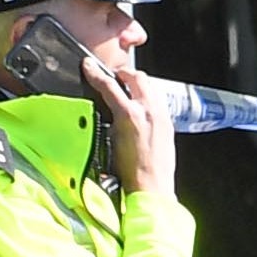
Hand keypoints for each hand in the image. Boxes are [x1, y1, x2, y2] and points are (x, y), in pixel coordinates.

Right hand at [85, 54, 175, 199]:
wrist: (151, 190)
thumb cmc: (129, 174)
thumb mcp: (110, 143)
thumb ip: (109, 120)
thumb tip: (106, 108)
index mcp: (130, 116)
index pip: (110, 86)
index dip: (96, 74)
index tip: (88, 67)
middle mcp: (148, 111)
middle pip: (136, 77)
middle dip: (123, 74)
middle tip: (112, 77)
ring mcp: (161, 116)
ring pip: (150, 86)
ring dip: (137, 84)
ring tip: (127, 91)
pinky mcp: (168, 124)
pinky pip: (157, 101)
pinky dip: (147, 98)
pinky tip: (140, 108)